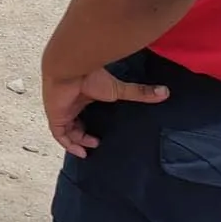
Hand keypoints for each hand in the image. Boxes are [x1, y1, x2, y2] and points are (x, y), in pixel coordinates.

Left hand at [43, 69, 168, 157]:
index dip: (91, 124)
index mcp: (82, 96)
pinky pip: (58, 135)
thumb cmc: (91, 76)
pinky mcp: (55, 116)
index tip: (103, 133)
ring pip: (66, 130)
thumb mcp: (118, 89)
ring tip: (92, 148)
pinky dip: (68, 145)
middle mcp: (70, 104)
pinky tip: (81, 153)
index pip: (84, 112)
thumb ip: (140, 93)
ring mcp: (61, 110)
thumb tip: (166, 92)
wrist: (69, 69)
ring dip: (77, 141)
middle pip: (74, 123)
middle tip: (98, 143)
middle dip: (83, 135)